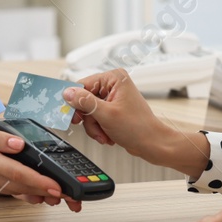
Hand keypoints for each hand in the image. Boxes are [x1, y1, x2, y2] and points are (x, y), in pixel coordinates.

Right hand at [0, 118, 80, 211]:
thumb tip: (19, 144)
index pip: (19, 174)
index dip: (41, 182)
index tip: (57, 188)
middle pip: (20, 187)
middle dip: (45, 192)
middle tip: (66, 197)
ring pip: (12, 190)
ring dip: (34, 194)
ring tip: (53, 196)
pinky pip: (2, 189)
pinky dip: (18, 191)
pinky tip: (28, 191)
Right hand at [65, 69, 210, 179]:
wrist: (152, 144)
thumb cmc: (139, 127)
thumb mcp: (107, 114)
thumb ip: (85, 102)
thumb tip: (69, 93)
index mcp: (114, 78)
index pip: (83, 84)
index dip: (74, 100)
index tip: (69, 113)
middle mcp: (113, 85)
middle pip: (84, 99)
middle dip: (88, 118)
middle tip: (93, 126)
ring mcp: (112, 98)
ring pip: (88, 112)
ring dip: (94, 126)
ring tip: (104, 134)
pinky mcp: (112, 110)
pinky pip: (95, 118)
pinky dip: (99, 129)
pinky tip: (108, 135)